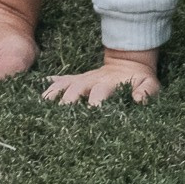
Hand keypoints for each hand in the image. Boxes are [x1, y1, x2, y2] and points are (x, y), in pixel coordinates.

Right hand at [42, 49, 160, 106]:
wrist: (129, 61)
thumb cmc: (139, 80)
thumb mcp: (149, 84)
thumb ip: (147, 91)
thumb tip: (138, 100)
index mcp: (109, 84)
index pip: (98, 94)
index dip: (93, 105)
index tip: (88, 116)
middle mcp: (91, 81)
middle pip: (74, 91)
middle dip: (66, 104)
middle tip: (59, 122)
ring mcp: (81, 80)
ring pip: (62, 86)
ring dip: (52, 97)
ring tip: (41, 110)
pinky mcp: (74, 80)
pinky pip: (57, 81)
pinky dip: (46, 87)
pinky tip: (35, 97)